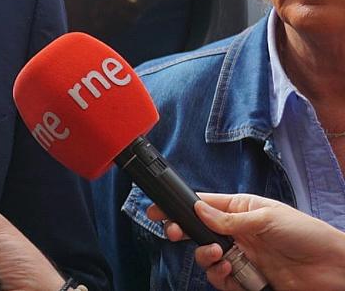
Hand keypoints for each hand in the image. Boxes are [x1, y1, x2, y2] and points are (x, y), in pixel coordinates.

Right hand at [149, 193, 344, 290]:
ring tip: (217, 256)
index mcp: (241, 210)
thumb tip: (199, 211)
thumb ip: (230, 218)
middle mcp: (238, 233)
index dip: (180, 206)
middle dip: (183, 233)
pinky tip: (230, 271)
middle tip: (175, 234)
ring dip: (205, 257)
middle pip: (198, 232)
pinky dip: (220, 277)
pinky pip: (223, 280)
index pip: (204, 205)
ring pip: (207, 258)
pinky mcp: (248, 280)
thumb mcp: (267, 218)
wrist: (333, 268)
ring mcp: (242, 257)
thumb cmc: (306, 234)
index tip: (158, 209)